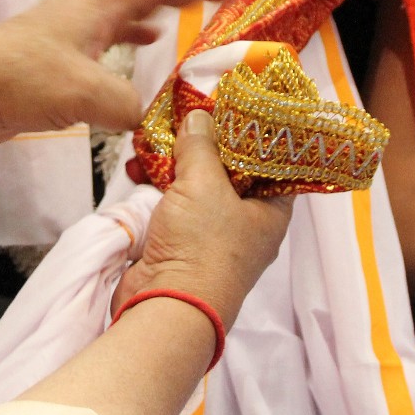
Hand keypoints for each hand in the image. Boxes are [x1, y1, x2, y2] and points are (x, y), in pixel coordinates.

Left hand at [0, 0, 240, 147]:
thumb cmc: (18, 78)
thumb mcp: (83, 94)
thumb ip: (128, 105)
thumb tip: (151, 117)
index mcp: (99, 2)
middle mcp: (91, 8)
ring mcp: (76, 30)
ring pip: (133, 9)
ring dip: (169, 7)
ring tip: (201, 11)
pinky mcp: (64, 56)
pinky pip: (114, 35)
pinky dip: (139, 34)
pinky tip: (151, 42)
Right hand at [114, 110, 291, 326]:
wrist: (165, 308)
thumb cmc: (202, 247)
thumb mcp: (204, 184)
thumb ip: (200, 145)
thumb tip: (198, 118)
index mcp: (271, 211)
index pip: (274, 163)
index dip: (257, 133)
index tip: (237, 106)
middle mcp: (247, 223)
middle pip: (231, 171)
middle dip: (206, 142)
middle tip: (190, 112)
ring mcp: (212, 235)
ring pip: (198, 185)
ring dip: (176, 161)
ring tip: (158, 132)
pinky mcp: (180, 243)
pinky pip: (173, 203)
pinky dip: (158, 183)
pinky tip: (140, 163)